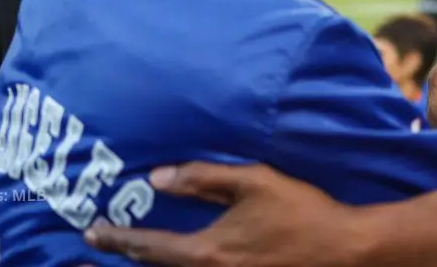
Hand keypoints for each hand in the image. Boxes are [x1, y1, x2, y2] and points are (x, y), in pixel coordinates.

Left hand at [87, 163, 362, 266]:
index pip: (148, 247)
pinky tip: (177, 261)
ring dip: (150, 266)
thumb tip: (158, 178)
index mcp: (207, 252)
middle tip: (92, 251)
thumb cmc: (301, 212)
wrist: (345, 250)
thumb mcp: (254, 181)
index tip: (90, 233)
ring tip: (129, 256)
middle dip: (123, 259)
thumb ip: (204, 177)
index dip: (116, 239)